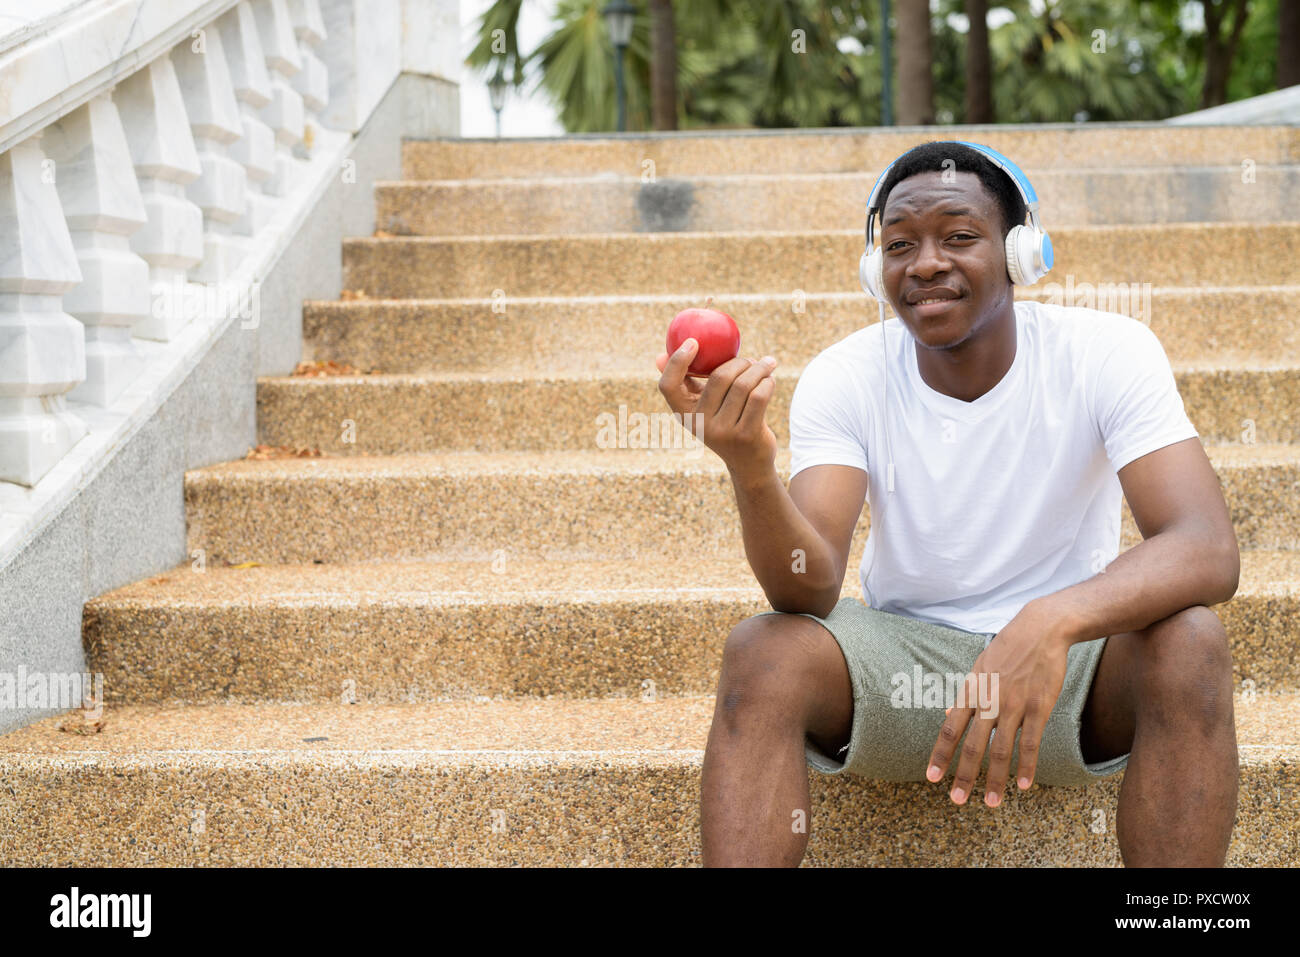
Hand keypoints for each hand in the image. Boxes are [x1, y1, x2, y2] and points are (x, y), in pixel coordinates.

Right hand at [655, 338, 778, 478]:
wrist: (748, 463)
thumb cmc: (724, 423)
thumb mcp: (702, 407)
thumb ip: (686, 383)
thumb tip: (659, 356)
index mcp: (684, 414)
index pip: (668, 386)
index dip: (677, 362)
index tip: (693, 342)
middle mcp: (700, 424)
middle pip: (719, 377)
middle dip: (740, 361)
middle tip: (752, 359)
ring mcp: (723, 432)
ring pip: (743, 385)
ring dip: (759, 369)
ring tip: (766, 365)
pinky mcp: (746, 435)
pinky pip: (759, 396)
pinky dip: (767, 382)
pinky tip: (769, 379)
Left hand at [925, 599, 1073, 807]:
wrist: (1040, 629)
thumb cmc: (1008, 648)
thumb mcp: (980, 667)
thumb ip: (966, 694)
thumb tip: (948, 711)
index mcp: (971, 691)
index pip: (950, 728)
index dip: (940, 755)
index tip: (932, 777)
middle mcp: (989, 701)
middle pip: (972, 745)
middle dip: (963, 775)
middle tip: (956, 801)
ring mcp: (1014, 705)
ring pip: (1001, 750)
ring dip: (994, 780)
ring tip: (990, 802)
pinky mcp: (1038, 708)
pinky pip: (1031, 743)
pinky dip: (1027, 766)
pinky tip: (1024, 786)